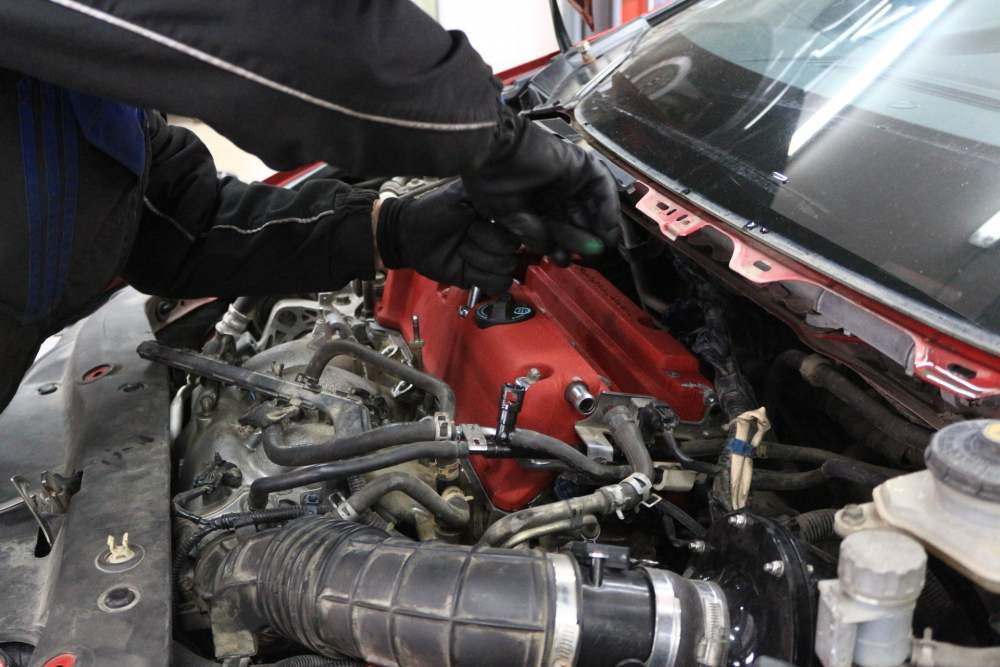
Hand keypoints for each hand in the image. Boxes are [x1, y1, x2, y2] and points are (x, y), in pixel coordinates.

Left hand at [374, 182, 518, 293]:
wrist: (409, 235)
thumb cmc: (433, 210)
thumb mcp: (462, 193)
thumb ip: (490, 196)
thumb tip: (513, 201)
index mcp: (500, 215)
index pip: (525, 226)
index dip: (505, 227)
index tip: (487, 220)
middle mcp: (500, 237)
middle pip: (514, 249)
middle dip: (485, 241)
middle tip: (467, 232)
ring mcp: (491, 258)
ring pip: (506, 268)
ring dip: (478, 258)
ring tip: (461, 247)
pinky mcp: (481, 278)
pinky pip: (498, 284)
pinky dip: (480, 276)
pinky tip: (465, 265)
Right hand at [462, 107, 621, 263]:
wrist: (494, 150)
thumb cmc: (491, 178)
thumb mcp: (509, 216)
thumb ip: (532, 234)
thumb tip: (549, 249)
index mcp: (534, 200)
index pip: (555, 226)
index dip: (561, 245)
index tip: (564, 260)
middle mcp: (552, 189)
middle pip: (575, 218)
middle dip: (581, 240)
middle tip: (588, 257)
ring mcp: (568, 177)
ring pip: (590, 205)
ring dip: (597, 228)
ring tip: (600, 247)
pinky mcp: (581, 165)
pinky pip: (602, 187)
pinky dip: (608, 209)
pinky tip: (608, 230)